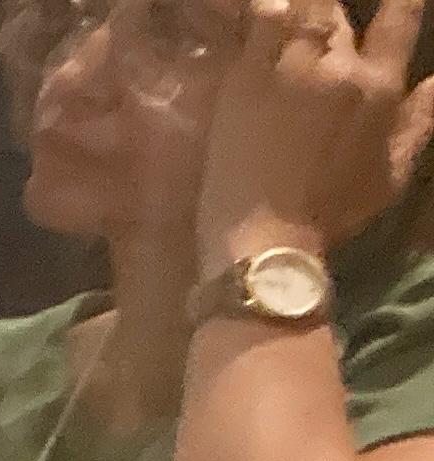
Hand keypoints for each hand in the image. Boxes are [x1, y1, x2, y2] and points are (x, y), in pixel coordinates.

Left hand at [196, 0, 433, 259]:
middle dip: (332, 15)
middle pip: (340, 13)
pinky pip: (260, 20)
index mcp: (380, 86)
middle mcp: (341, 66)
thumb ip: (420, 120)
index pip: (401, 18)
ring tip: (293, 12)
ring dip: (302, 8)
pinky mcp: (245, 76)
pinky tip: (265, 11)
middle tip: (320, 27)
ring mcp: (291, 66)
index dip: (400, 0)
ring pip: (304, 7)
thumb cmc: (332, 213)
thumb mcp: (393, 173)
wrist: (265, 236)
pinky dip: (265, 10)